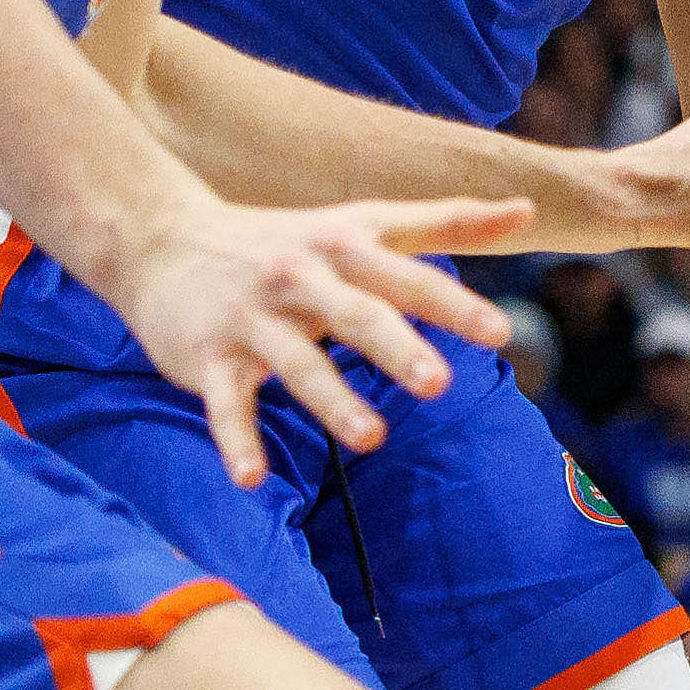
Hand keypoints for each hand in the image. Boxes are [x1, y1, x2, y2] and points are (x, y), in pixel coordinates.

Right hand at [114, 196, 525, 487]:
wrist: (161, 238)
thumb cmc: (285, 238)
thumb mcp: (363, 222)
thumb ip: (446, 221)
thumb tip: (528, 209)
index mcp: (345, 248)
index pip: (407, 277)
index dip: (452, 305)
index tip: (499, 334)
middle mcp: (302, 280)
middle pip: (356, 315)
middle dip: (396, 348)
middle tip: (439, 384)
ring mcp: (252, 320)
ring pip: (296, 364)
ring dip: (332, 401)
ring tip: (373, 438)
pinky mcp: (207, 358)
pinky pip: (225, 404)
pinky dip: (237, 441)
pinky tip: (252, 480)